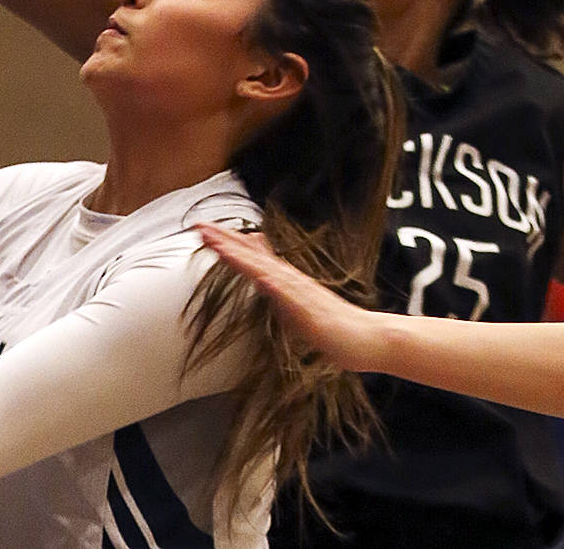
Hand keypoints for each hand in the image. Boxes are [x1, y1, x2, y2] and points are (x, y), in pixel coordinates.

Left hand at [196, 223, 365, 366]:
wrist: (365, 338)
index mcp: (284, 280)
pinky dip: (274, 284)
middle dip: (225, 241)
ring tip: (218, 244)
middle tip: (198, 225)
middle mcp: (290, 280)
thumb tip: (259, 274)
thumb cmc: (330, 324)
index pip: (251, 256)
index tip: (203, 229)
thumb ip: (278, 287)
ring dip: (242, 256)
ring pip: (265, 270)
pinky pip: (290, 296)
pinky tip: (260, 276)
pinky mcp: (310, 311)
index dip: (227, 242)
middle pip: (252, 256)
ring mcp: (299, 293)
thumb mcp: (295, 303)